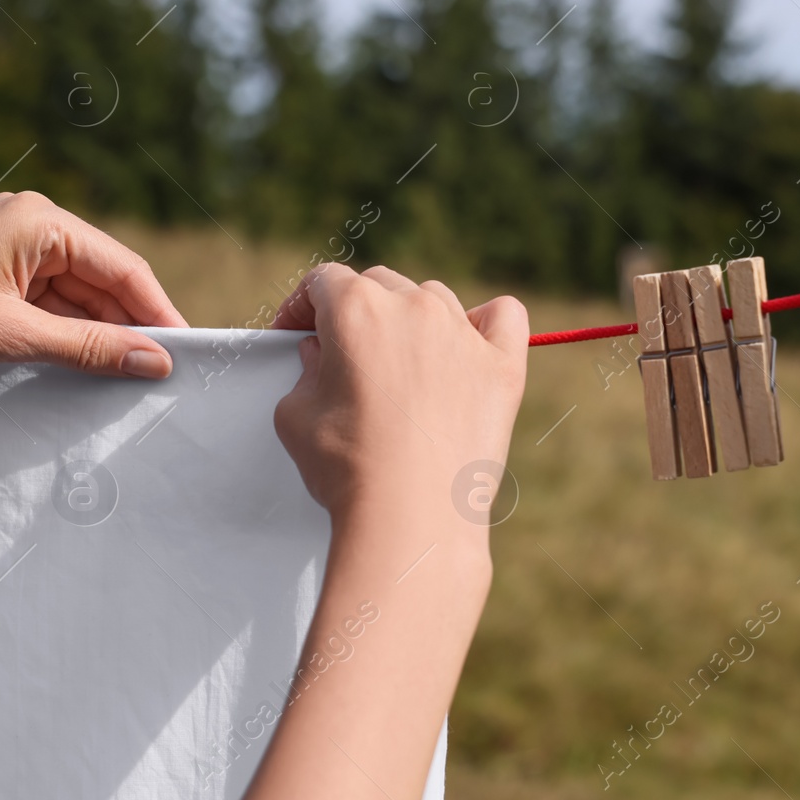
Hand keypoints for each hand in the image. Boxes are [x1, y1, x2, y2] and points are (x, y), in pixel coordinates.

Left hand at [0, 191, 186, 391]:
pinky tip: (83, 366)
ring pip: (75, 295)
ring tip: (125, 377)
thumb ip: (88, 348)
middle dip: (129, 325)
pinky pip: (47, 304)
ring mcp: (8, 250)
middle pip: (101, 279)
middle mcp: (28, 224)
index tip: (186, 353)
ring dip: (97, 334)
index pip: (121, 266)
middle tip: (160, 375)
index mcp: (39, 219)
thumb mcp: (12, 336)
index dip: (157, 311)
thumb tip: (155, 361)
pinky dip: (66, 334)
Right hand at [271, 263, 527, 546]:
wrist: (411, 517)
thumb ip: (304, 372)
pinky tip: (469, 345)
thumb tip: (320, 355)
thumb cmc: (348, 469)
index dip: (303, 306)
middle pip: (379, 285)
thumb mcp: (294, 416)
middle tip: (345, 358)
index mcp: (355, 309)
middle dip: (356, 313)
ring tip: (401, 366)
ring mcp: (463, 333)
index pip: (323, 281)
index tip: (298, 334)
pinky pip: (504, 316)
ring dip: (412, 320)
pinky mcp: (502, 366)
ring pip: (433, 299)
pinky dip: (486, 323)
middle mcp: (413, 307)